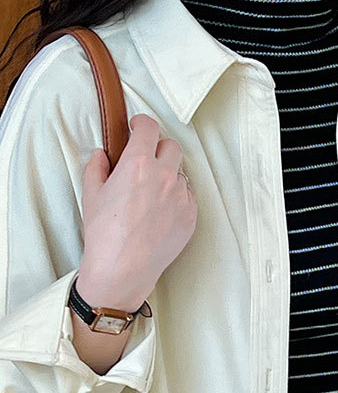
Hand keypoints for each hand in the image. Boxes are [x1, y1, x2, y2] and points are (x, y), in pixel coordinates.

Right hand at [77, 113, 197, 309]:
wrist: (123, 269)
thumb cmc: (104, 234)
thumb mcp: (91, 193)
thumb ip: (97, 166)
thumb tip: (102, 155)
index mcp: (138, 164)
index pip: (149, 127)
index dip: (142, 123)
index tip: (138, 127)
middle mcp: (164, 176)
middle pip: (171, 146)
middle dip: (158, 147)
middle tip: (147, 158)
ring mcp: (181, 197)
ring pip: (180, 173)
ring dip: (168, 174)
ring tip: (152, 191)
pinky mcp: (191, 217)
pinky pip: (188, 196)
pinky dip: (177, 197)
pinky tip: (161, 210)